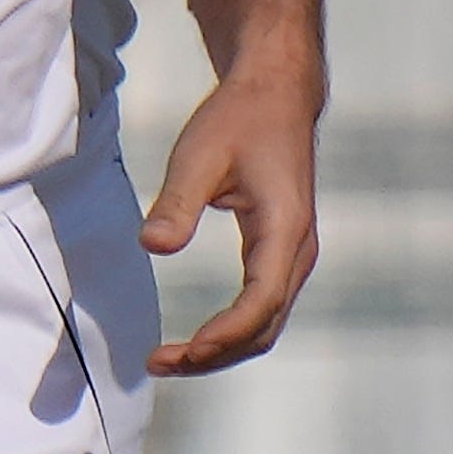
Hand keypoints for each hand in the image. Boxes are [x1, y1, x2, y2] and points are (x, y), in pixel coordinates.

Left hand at [144, 0, 325, 373]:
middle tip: (159, 363)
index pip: (259, 302)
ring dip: (222, 349)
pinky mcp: (282, 251)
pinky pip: (262, 308)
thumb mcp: (199, 154)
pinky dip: (231, 331)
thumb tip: (153, 246)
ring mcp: (295, 254)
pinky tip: (196, 339)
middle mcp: (299, 250)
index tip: (181, 351)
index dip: (222, 335)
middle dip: (214, 356)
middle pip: (264, 327)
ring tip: (169, 359)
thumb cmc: (239, 118)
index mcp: (286, 229)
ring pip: (266, 324)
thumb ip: (177, 202)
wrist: (276, 90)